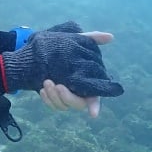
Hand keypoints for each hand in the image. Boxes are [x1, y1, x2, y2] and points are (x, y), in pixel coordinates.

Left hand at [1, 22, 123, 98]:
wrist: (41, 54)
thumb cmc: (64, 49)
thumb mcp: (76, 42)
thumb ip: (92, 39)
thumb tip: (110, 37)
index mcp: (89, 83)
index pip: (95, 97)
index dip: (95, 106)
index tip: (93, 114)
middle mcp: (79, 93)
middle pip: (78, 104)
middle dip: (67, 98)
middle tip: (58, 85)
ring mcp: (66, 97)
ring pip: (63, 106)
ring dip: (54, 97)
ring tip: (47, 82)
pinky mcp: (55, 98)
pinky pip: (52, 105)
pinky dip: (47, 99)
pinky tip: (42, 89)